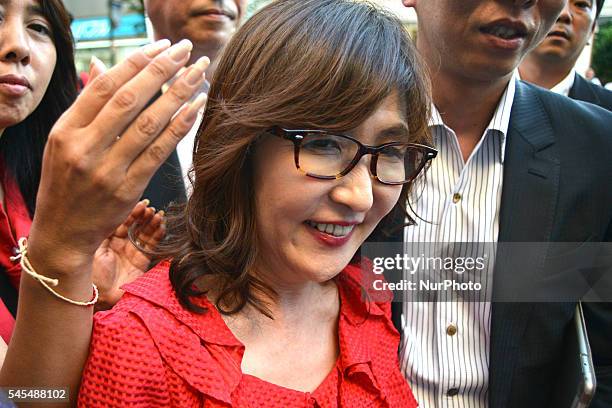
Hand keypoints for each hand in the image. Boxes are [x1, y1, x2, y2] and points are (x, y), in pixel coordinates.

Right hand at [27, 39, 208, 275]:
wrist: (63, 231)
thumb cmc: (65, 181)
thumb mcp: (62, 141)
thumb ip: (85, 106)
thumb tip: (103, 65)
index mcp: (65, 130)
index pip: (104, 86)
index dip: (135, 62)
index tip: (160, 46)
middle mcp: (84, 147)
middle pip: (129, 99)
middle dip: (162, 70)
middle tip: (186, 50)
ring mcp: (106, 169)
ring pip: (148, 123)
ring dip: (178, 94)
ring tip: (199, 72)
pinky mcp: (128, 189)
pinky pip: (159, 151)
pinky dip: (179, 126)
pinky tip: (196, 106)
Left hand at [92, 199, 164, 309]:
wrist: (100, 297)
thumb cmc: (91, 274)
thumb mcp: (93, 249)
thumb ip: (104, 231)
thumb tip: (114, 212)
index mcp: (106, 239)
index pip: (121, 221)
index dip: (131, 212)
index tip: (141, 203)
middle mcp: (120, 244)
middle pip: (135, 225)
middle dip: (143, 216)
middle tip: (150, 209)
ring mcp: (131, 252)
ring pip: (145, 233)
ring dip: (152, 224)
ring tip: (159, 215)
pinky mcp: (142, 261)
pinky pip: (152, 245)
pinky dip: (158, 236)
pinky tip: (162, 226)